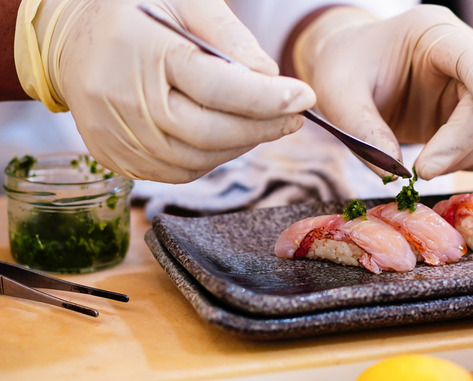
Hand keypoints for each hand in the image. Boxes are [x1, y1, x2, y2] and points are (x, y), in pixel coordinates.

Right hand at [15, 0, 315, 181]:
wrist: (69, 37)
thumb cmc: (134, 13)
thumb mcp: (185, 2)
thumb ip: (231, 38)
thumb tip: (272, 80)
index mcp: (144, 52)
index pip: (218, 87)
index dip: (267, 98)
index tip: (304, 97)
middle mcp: (125, 100)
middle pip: (211, 132)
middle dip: (263, 127)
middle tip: (294, 116)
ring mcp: (117, 135)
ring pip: (199, 159)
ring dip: (241, 145)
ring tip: (263, 123)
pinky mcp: (115, 157)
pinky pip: (179, 171)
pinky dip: (212, 158)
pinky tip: (226, 136)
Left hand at [291, 4, 472, 179]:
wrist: (349, 67)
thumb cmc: (344, 67)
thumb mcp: (337, 92)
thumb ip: (362, 129)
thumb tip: (396, 173)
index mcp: (433, 34)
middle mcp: (465, 57)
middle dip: (458, 146)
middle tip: (421, 173)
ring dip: (465, 160)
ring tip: (420, 168)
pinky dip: (470, 164)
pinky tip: (438, 165)